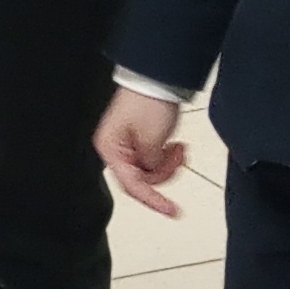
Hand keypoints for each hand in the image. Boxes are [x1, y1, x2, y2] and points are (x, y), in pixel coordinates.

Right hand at [96, 90, 188, 218]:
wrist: (156, 78)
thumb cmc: (148, 101)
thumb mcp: (152, 139)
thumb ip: (150, 165)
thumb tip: (152, 173)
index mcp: (110, 149)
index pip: (132, 184)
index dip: (153, 200)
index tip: (172, 210)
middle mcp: (115, 148)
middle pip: (141, 178)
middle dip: (164, 172)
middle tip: (178, 157)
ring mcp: (127, 144)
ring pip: (149, 169)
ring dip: (167, 163)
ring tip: (178, 147)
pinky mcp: (138, 138)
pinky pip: (153, 158)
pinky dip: (166, 155)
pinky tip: (174, 144)